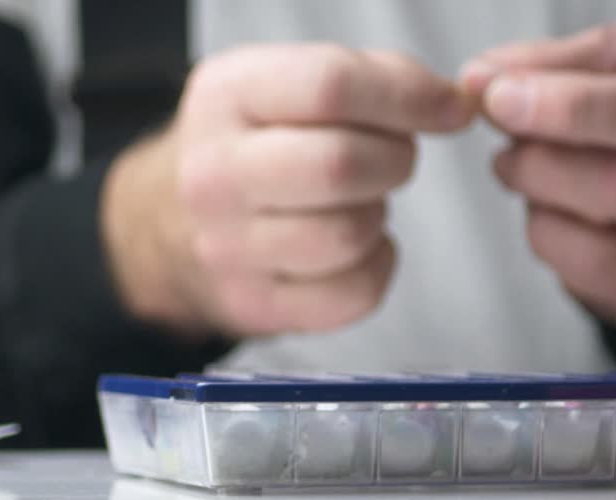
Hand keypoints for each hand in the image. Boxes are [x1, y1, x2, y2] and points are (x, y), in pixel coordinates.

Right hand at [103, 44, 474, 335]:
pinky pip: (352, 294)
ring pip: (350, 235)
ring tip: (358, 201)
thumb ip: (366, 78)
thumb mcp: (278, 83)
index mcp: (224, 97)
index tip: (448, 108)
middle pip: (342, 165)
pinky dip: (376, 267)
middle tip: (391, 159)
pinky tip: (357, 246)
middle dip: (395, 160)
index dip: (407, 96)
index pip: (330, 86)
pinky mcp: (252, 304)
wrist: (164, 222)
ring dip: (378, 214)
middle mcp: (214, 174)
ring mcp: (226, 248)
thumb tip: (452, 104)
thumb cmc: (247, 145)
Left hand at [463, 21, 615, 328]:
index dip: (556, 63)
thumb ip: (535, 79)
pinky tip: (538, 214)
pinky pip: (596, 253)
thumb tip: (478, 79)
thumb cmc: (609, 149)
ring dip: (540, 173)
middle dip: (565, 110)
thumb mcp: (582, 96)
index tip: (492, 80)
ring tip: (509, 166)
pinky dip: (545, 231)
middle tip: (498, 109)